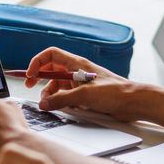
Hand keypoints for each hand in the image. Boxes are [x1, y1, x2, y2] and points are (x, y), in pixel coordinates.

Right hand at [24, 47, 142, 120]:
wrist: (133, 102)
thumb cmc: (115, 92)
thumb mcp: (84, 95)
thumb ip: (61, 99)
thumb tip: (44, 104)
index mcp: (76, 64)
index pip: (51, 55)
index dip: (37, 62)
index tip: (30, 75)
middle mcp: (77, 71)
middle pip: (51, 70)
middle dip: (40, 79)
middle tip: (30, 87)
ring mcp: (81, 83)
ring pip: (58, 85)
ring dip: (51, 94)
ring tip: (49, 104)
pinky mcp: (86, 95)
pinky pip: (67, 96)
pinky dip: (62, 101)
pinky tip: (65, 108)